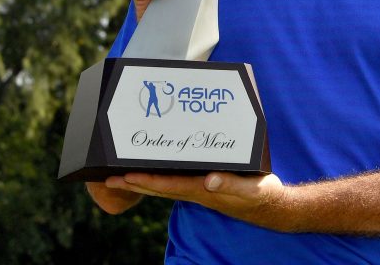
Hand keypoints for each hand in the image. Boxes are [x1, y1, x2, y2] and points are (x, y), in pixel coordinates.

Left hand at [103, 171, 291, 228]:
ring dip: (141, 182)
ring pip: (163, 187)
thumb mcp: (250, 188)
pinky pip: (175, 183)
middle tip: (108, 179)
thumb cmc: (261, 194)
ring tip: (121, 177)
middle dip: (134, 183)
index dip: (146, 181)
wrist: (271, 206)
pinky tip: (152, 173)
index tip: (125, 176)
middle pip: (158, 188)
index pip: (168, 186)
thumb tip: (209, 181)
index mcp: (203, 191)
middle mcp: (196, 191)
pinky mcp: (204, 187)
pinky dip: (159, 178)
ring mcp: (198, 190)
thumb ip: (230, 184)